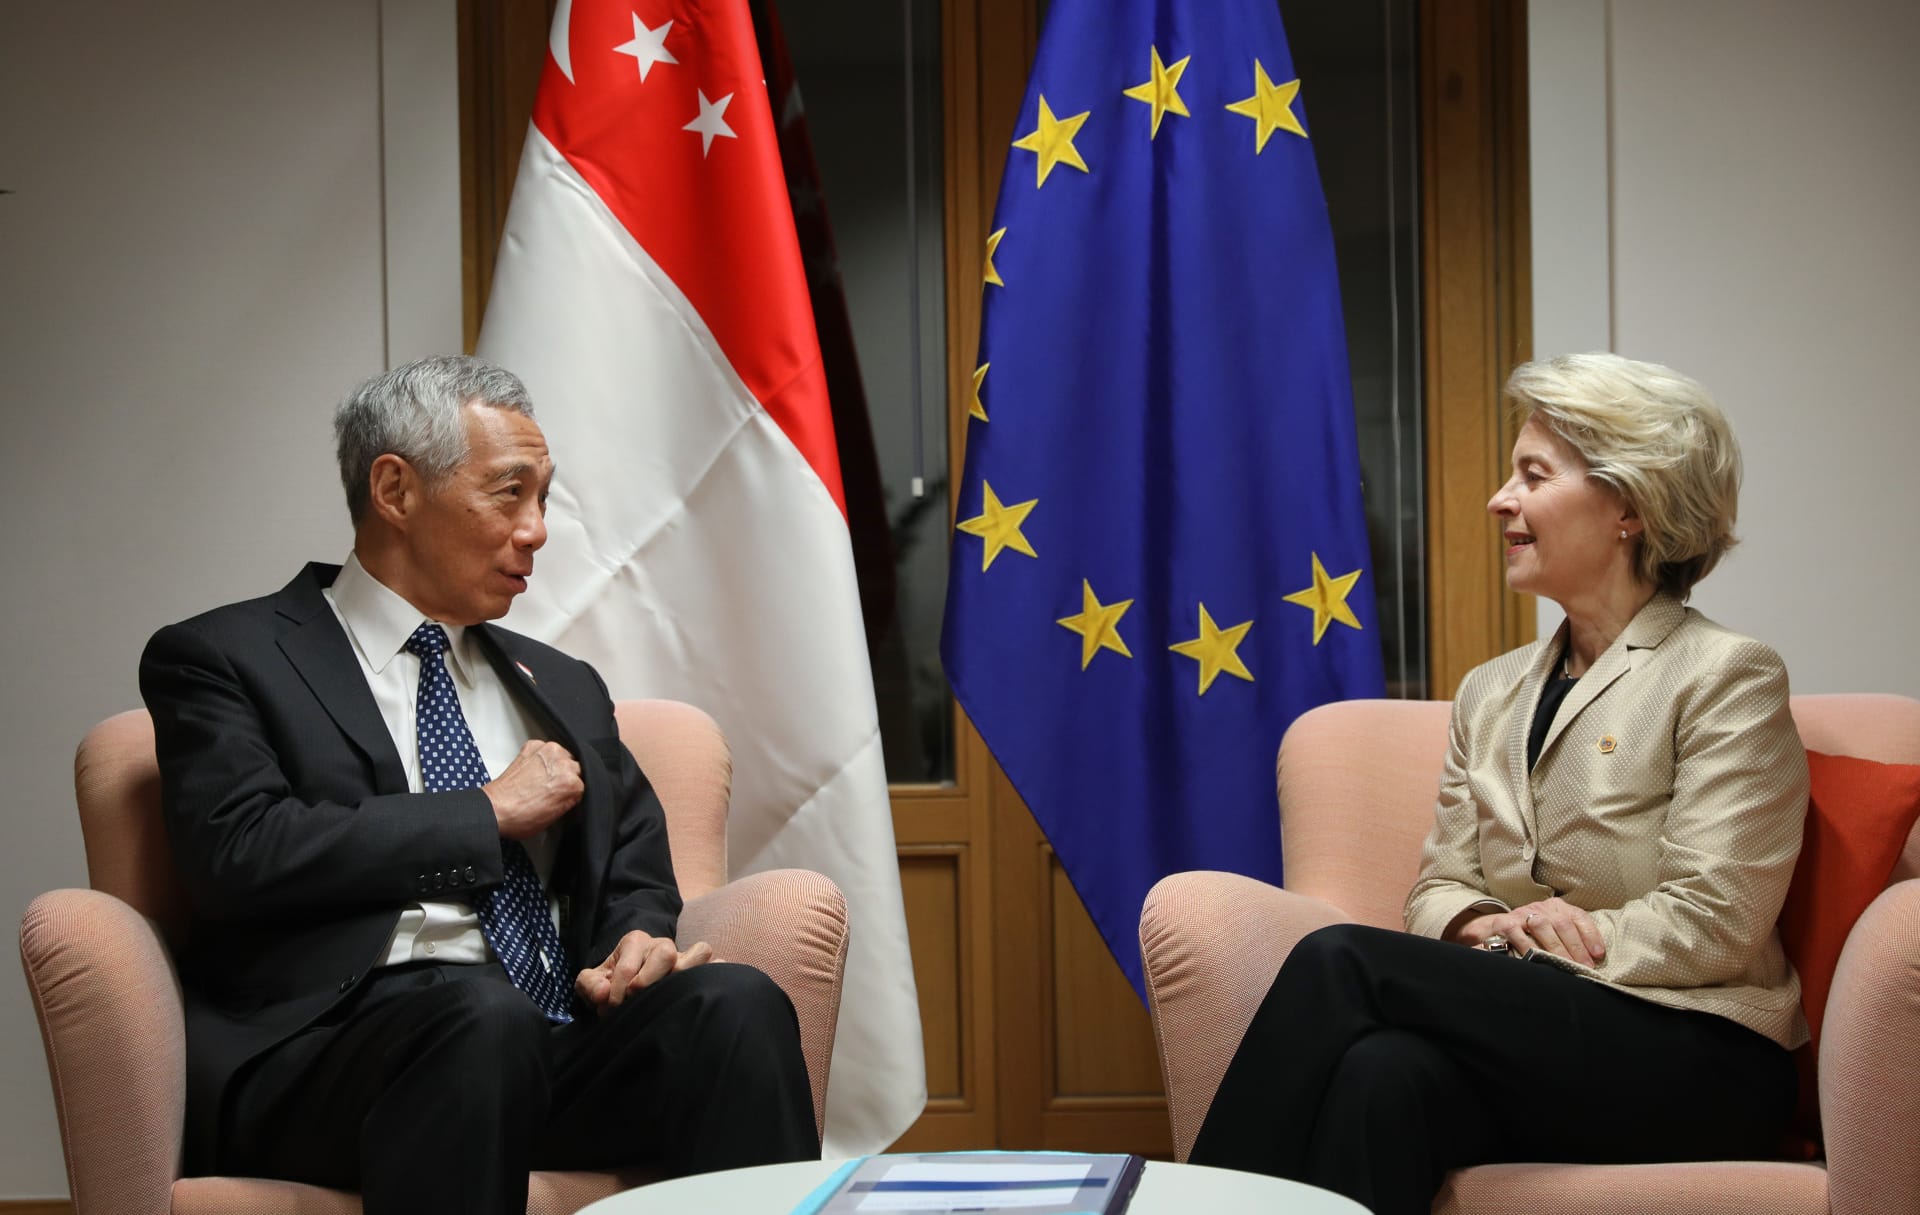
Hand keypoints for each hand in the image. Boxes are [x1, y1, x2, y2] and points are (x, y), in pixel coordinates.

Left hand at [483, 740, 582, 838]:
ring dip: (555, 764)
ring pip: (562, 755)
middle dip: (566, 777)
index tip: (565, 795)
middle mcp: (562, 763)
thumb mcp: (556, 816)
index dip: (573, 791)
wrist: (495, 809)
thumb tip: (572, 793)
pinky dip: (541, 757)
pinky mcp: (532, 746)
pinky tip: (534, 770)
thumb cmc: (520, 817)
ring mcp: (547, 752)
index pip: (583, 784)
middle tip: (552, 788)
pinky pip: (545, 749)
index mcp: (572, 783)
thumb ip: (570, 799)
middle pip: (575, 767)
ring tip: (542, 779)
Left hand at [573, 930, 713, 1009]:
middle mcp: (662, 945)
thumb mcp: (591, 982)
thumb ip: (589, 986)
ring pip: (699, 951)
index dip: (616, 993)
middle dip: (647, 981)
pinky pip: (717, 963)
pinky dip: (716, 971)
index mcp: (634, 941)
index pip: (627, 967)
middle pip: (665, 952)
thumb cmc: (610, 984)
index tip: (609, 1010)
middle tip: (634, 1000)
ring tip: (666, 994)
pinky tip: (701, 990)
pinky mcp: (699, 970)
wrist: (625, 988)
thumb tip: (604, 994)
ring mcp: (684, 956)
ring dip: (684, 974)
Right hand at [1460, 897, 1605, 964]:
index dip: (1591, 935)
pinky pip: (1519, 935)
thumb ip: (1572, 939)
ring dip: (1556, 948)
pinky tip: (1538, 960)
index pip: (1579, 917)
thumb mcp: (1554, 931)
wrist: (1496, 928)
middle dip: (1576, 947)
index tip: (1598, 955)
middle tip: (1585, 967)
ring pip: (1543, 926)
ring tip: (1565, 965)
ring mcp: (1523, 913)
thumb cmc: (1533, 934)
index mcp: (1558, 907)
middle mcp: (1542, 907)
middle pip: (1563, 923)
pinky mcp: (1505, 923)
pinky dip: (1529, 948)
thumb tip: (1596, 958)